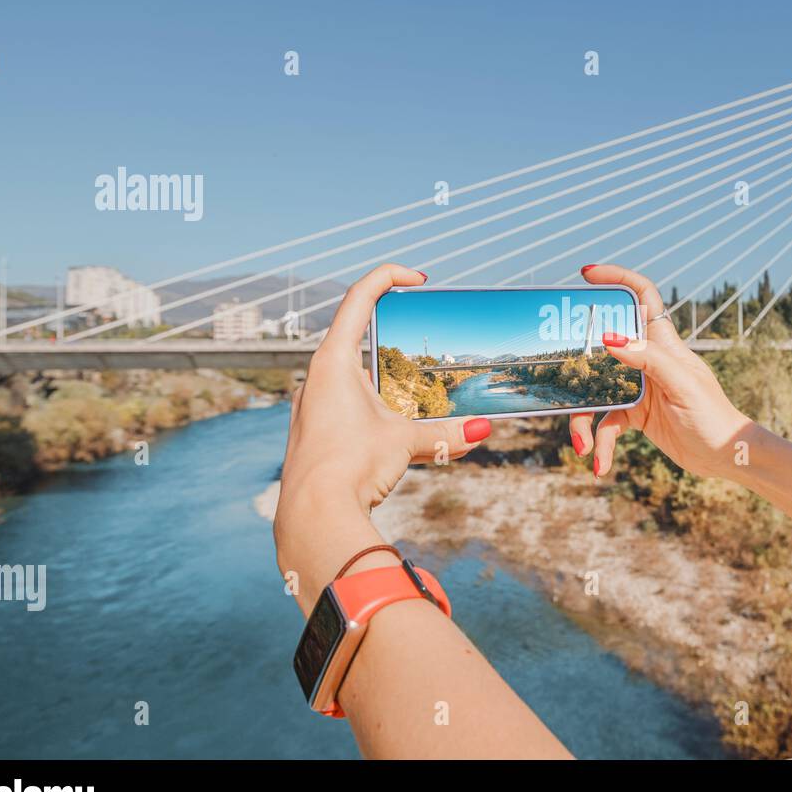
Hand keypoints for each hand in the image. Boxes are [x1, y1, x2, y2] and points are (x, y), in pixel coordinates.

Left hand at [274, 263, 489, 610]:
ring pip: (348, 372)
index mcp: (333, 361)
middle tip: (421, 337)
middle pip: (353, 333)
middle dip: (390, 333)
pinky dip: (367, 401)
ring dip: (380, 373)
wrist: (313, 515)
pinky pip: (341, 401)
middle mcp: (315, 376)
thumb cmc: (350, 466)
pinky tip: (386, 423)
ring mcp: (309, 403)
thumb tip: (482, 430)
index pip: (359, 298)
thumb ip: (445, 433)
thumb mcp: (405, 442)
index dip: (389, 277)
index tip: (418, 278)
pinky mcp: (311, 430)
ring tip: (411, 388)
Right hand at [569, 264, 752, 480]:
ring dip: (583, 421)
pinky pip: (606, 425)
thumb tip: (610, 340)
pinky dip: (601, 445)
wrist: (725, 456)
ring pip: (596, 393)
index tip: (586, 275)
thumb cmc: (713, 416)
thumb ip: (649, 360)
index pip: (640, 296)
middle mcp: (647, 360)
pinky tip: (600, 467)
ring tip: (581, 446)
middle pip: (602, 349)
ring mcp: (639, 387)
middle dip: (577, 362)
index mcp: (663, 344)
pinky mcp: (635, 414)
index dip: (616, 279)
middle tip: (554, 366)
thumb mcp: (682, 385)